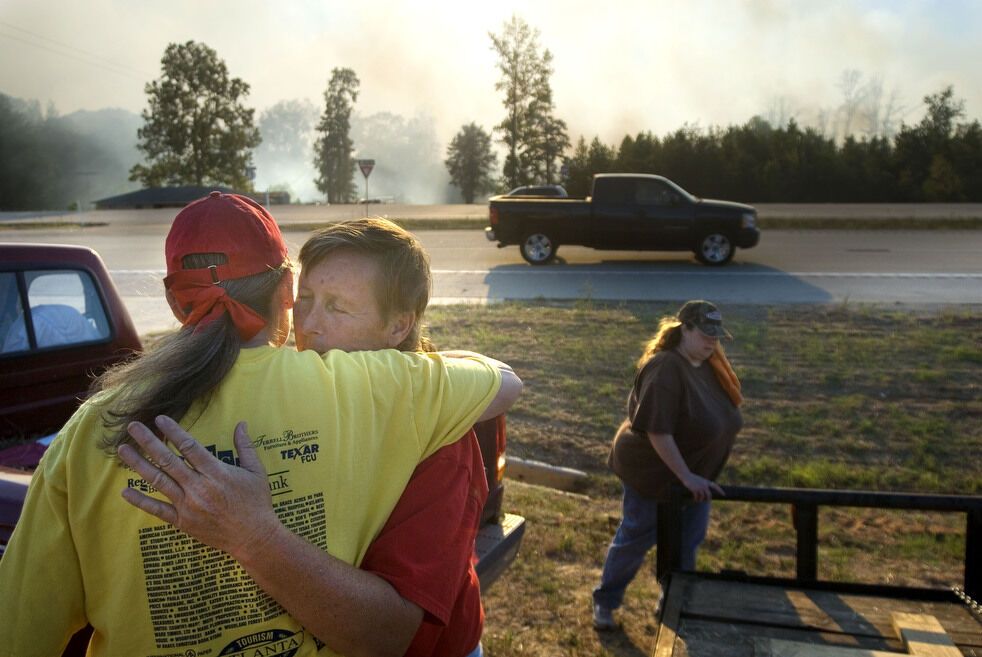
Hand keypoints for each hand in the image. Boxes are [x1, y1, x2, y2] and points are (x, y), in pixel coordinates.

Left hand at [117, 415, 279, 558]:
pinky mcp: (183, 521)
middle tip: (133, 427)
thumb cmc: (257, 502)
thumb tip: (241, 423)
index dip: (173, 431)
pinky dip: (140, 501)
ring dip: (138, 465)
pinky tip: (125, 491)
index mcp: (216, 473)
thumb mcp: (256, 471)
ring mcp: (188, 505)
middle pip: (168, 460)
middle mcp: (198, 487)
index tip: (159, 419)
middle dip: (148, 441)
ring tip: (123, 451)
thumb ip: (245, 446)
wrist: (253, 537)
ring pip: (158, 481)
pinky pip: (158, 510)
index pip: (189, 447)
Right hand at [681, 473, 723, 501]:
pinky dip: (696, 499)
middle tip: (706, 501)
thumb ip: (704, 484)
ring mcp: (700, 487)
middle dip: (708, 499)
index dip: (720, 490)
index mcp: (706, 481)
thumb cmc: (692, 478)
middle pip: (709, 494)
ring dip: (700, 500)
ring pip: (703, 497)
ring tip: (698, 500)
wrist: (686, 475)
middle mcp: (704, 485)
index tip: (724, 494)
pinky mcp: (695, 490)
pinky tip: (695, 500)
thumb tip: (706, 491)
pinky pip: (697, 497)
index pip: (715, 486)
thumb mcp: (700, 480)